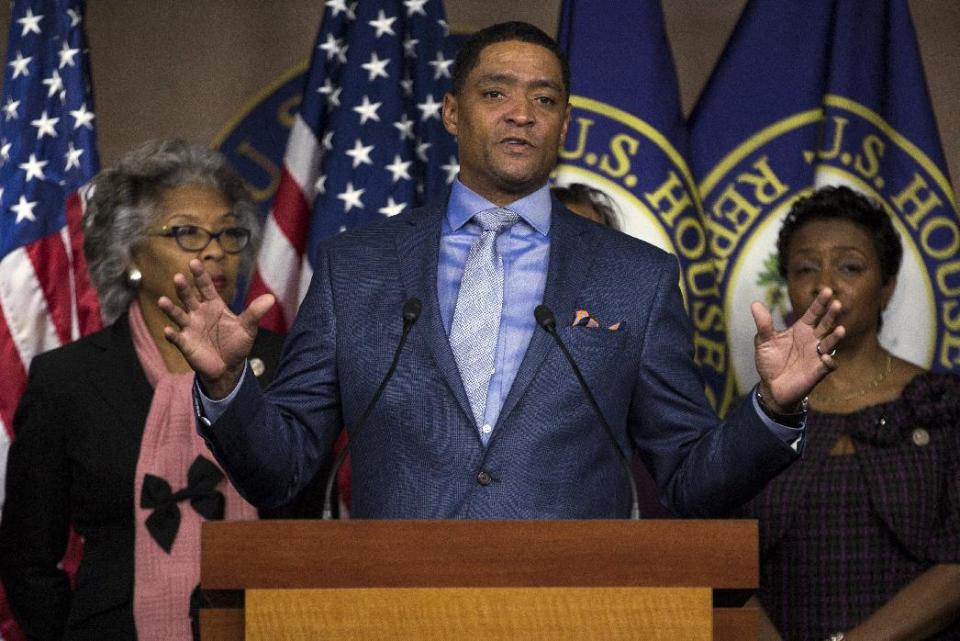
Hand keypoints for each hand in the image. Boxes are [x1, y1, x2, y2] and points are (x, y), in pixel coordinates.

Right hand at [158, 259, 274, 398]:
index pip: (206, 287)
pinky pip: (177, 338)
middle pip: (188, 297)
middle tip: (179, 277)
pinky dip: (172, 334)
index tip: (194, 262)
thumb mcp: (248, 328)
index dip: (200, 275)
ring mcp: (190, 328)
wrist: (229, 368)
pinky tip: (168, 330)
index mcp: (214, 305)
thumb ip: (255, 313)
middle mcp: (198, 313)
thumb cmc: (236, 344)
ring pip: (178, 315)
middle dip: (183, 288)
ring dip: (170, 309)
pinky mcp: (186, 343)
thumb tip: (271, 298)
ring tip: (162, 301)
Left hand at [752, 287, 843, 412]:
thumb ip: (763, 324)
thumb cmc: (770, 361)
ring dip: (836, 337)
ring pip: (831, 343)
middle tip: (837, 304)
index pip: (814, 313)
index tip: (827, 291)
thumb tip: (755, 303)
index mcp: (801, 329)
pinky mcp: (818, 371)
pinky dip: (829, 362)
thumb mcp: (763, 341)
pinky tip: (826, 358)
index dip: (821, 302)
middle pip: (825, 324)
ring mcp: (817, 355)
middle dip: (832, 315)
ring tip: (840, 329)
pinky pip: (829, 366)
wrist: (771, 386)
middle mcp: (813, 340)